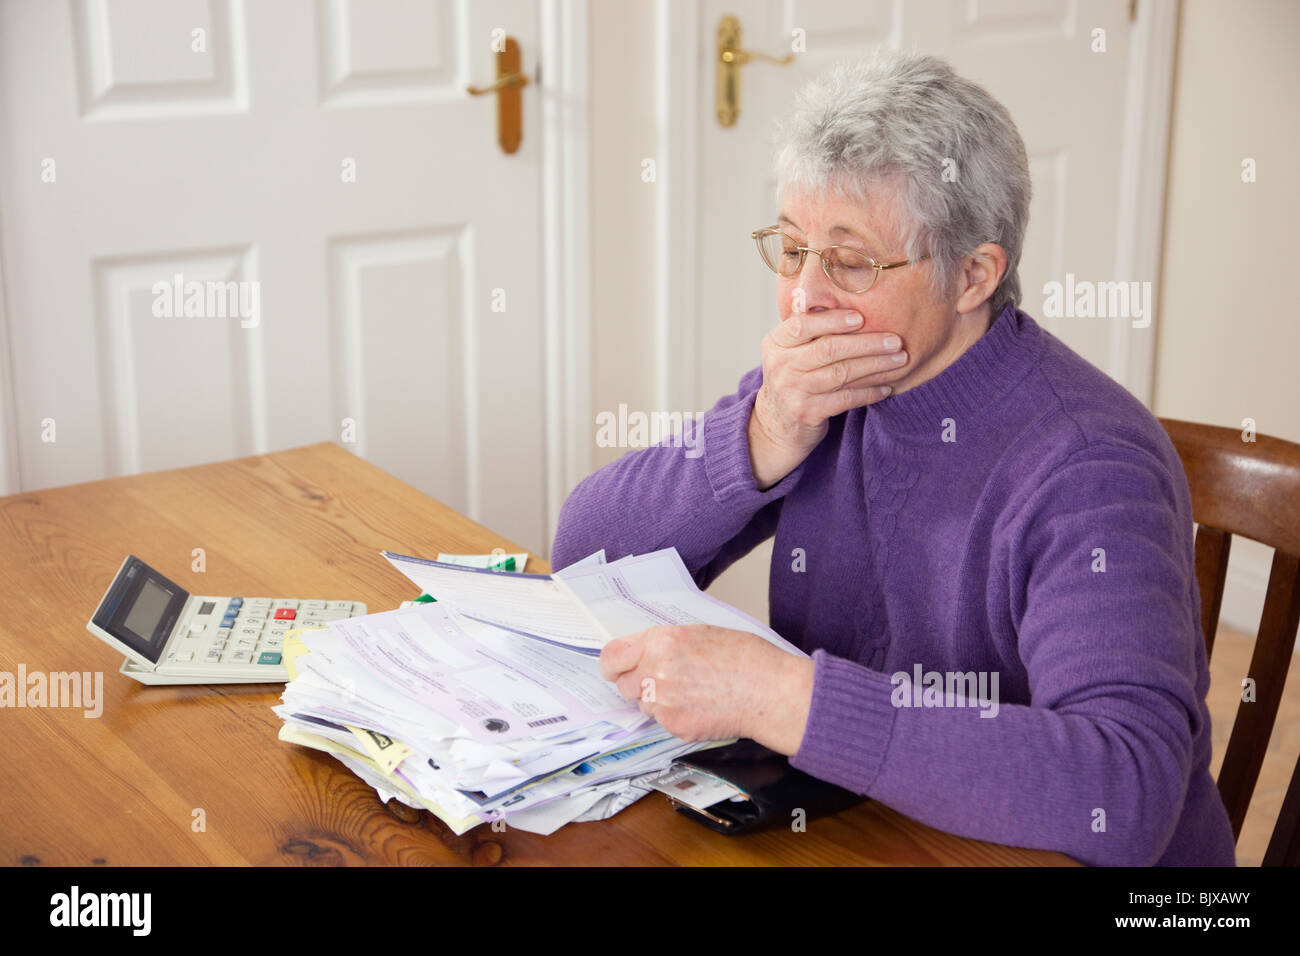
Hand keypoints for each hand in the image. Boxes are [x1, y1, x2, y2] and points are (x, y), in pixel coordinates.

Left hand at [599, 624, 814, 754]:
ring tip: (691, 691)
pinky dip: (675, 716)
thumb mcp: (700, 633)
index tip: (613, 669)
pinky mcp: (675, 726)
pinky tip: (700, 705)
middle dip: (639, 683)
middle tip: (664, 680)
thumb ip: (666, 643)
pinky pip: (663, 721)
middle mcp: (655, 672)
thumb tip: (644, 652)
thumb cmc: (745, 658)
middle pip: (624, 684)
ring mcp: (663, 703)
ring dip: (657, 700)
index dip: (611, 664)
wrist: (768, 691)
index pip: (612, 656)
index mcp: (660, 643)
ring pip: (643, 704)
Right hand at [749, 310, 908, 487]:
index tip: (861, 317)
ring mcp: (793, 391)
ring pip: (841, 374)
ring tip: (900, 360)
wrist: (778, 423)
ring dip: (875, 366)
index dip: (833, 320)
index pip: (802, 325)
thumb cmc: (793, 377)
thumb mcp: (790, 350)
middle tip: (895, 340)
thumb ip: (811, 330)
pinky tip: (886, 386)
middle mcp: (781, 366)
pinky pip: (845, 399)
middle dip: (867, 343)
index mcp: (776, 343)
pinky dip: (869, 392)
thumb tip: (854, 304)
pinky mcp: (807, 413)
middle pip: (829, 349)